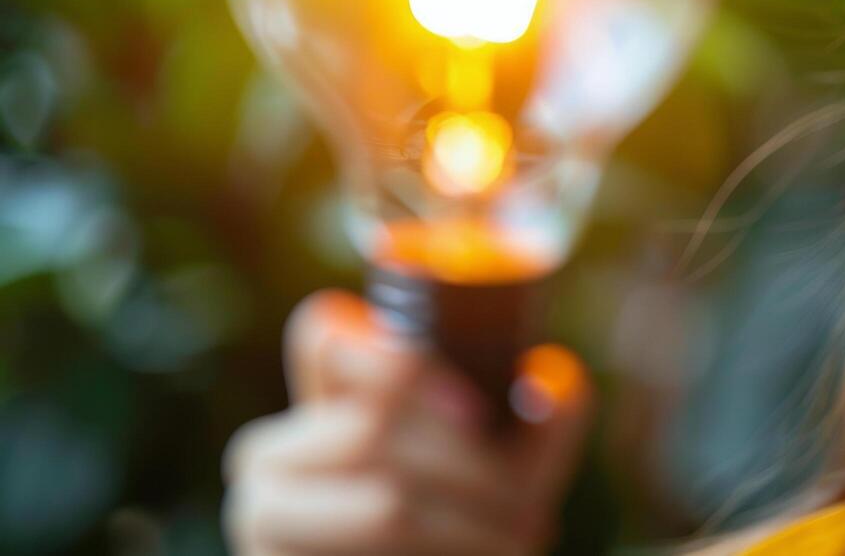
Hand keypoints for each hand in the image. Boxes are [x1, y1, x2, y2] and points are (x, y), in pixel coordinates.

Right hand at [222, 289, 591, 554]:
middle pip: (375, 430)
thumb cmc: (468, 523)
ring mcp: (257, 514)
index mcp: (318, 396)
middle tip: (533, 512)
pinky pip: (370, 555)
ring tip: (515, 544)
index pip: (327, 337)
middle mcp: (269, 448)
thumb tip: (560, 385)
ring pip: (383, 505)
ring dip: (468, 529)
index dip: (399, 362)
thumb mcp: (510, 470)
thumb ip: (540, 425)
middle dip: (471, 472)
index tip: (476, 411)